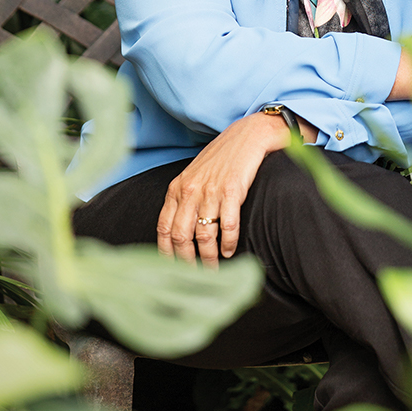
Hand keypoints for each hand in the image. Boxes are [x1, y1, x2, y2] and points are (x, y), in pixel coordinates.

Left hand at [156, 111, 308, 267]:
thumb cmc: (223, 157)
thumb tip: (181, 230)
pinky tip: (230, 250)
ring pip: (203, 235)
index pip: (163, 227)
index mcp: (177, 187)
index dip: (166, 252)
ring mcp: (211, 191)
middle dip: (187, 261)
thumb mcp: (196, 175)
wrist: (249, 135)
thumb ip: (185, 198)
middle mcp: (190, 190)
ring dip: (209, 257)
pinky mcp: (232, 190)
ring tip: (215, 268)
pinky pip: (227, 225)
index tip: (172, 268)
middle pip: (180, 236)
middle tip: (195, 275)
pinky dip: (228, 242)